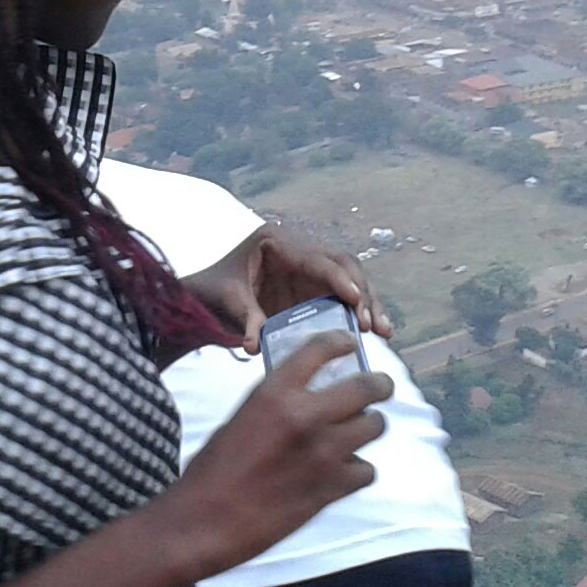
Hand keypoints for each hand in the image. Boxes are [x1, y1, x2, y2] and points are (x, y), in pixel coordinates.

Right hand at [157, 333, 392, 580]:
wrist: (202, 523)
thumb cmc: (212, 472)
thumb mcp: (241, 418)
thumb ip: (277, 403)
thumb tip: (304, 397)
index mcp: (275, 392)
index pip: (321, 348)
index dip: (342, 342)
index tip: (351, 344)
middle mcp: (304, 415)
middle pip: (366, 386)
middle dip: (380, 385)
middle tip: (382, 387)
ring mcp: (322, 452)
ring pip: (374, 426)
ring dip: (370, 426)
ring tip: (362, 430)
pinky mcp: (330, 489)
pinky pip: (366, 470)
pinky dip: (359, 470)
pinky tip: (345, 473)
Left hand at [185, 224, 391, 353]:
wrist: (203, 297)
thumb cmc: (212, 291)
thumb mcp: (226, 301)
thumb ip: (244, 319)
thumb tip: (254, 346)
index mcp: (277, 240)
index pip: (317, 258)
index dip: (339, 278)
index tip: (356, 299)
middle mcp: (300, 248)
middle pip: (342, 264)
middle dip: (362, 292)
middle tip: (371, 324)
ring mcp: (309, 267)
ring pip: (350, 278)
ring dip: (368, 303)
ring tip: (383, 331)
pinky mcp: (314, 287)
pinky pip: (344, 295)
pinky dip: (359, 311)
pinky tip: (375, 331)